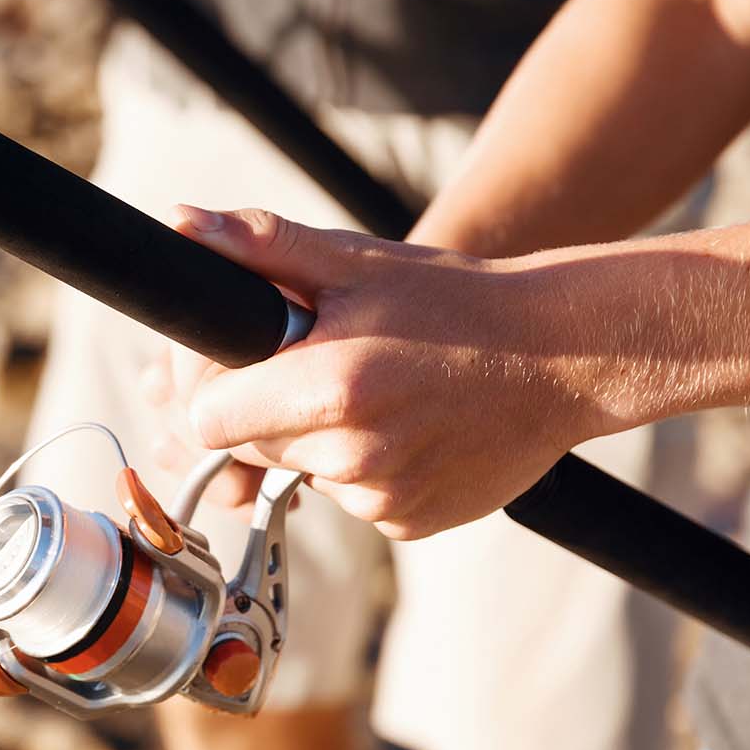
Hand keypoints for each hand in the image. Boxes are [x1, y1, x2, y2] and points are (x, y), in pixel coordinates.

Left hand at [149, 207, 616, 538]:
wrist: (569, 355)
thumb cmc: (455, 300)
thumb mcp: (355, 260)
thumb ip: (259, 247)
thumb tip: (179, 224)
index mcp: (329, 386)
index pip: (205, 422)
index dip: (210, 391)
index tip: (238, 365)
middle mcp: (352, 455)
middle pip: (247, 450)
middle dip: (263, 410)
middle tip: (318, 364)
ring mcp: (383, 500)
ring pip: (300, 475)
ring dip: (314, 441)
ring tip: (373, 391)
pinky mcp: (410, 524)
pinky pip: (351, 499)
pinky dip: (360, 469)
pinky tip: (404, 425)